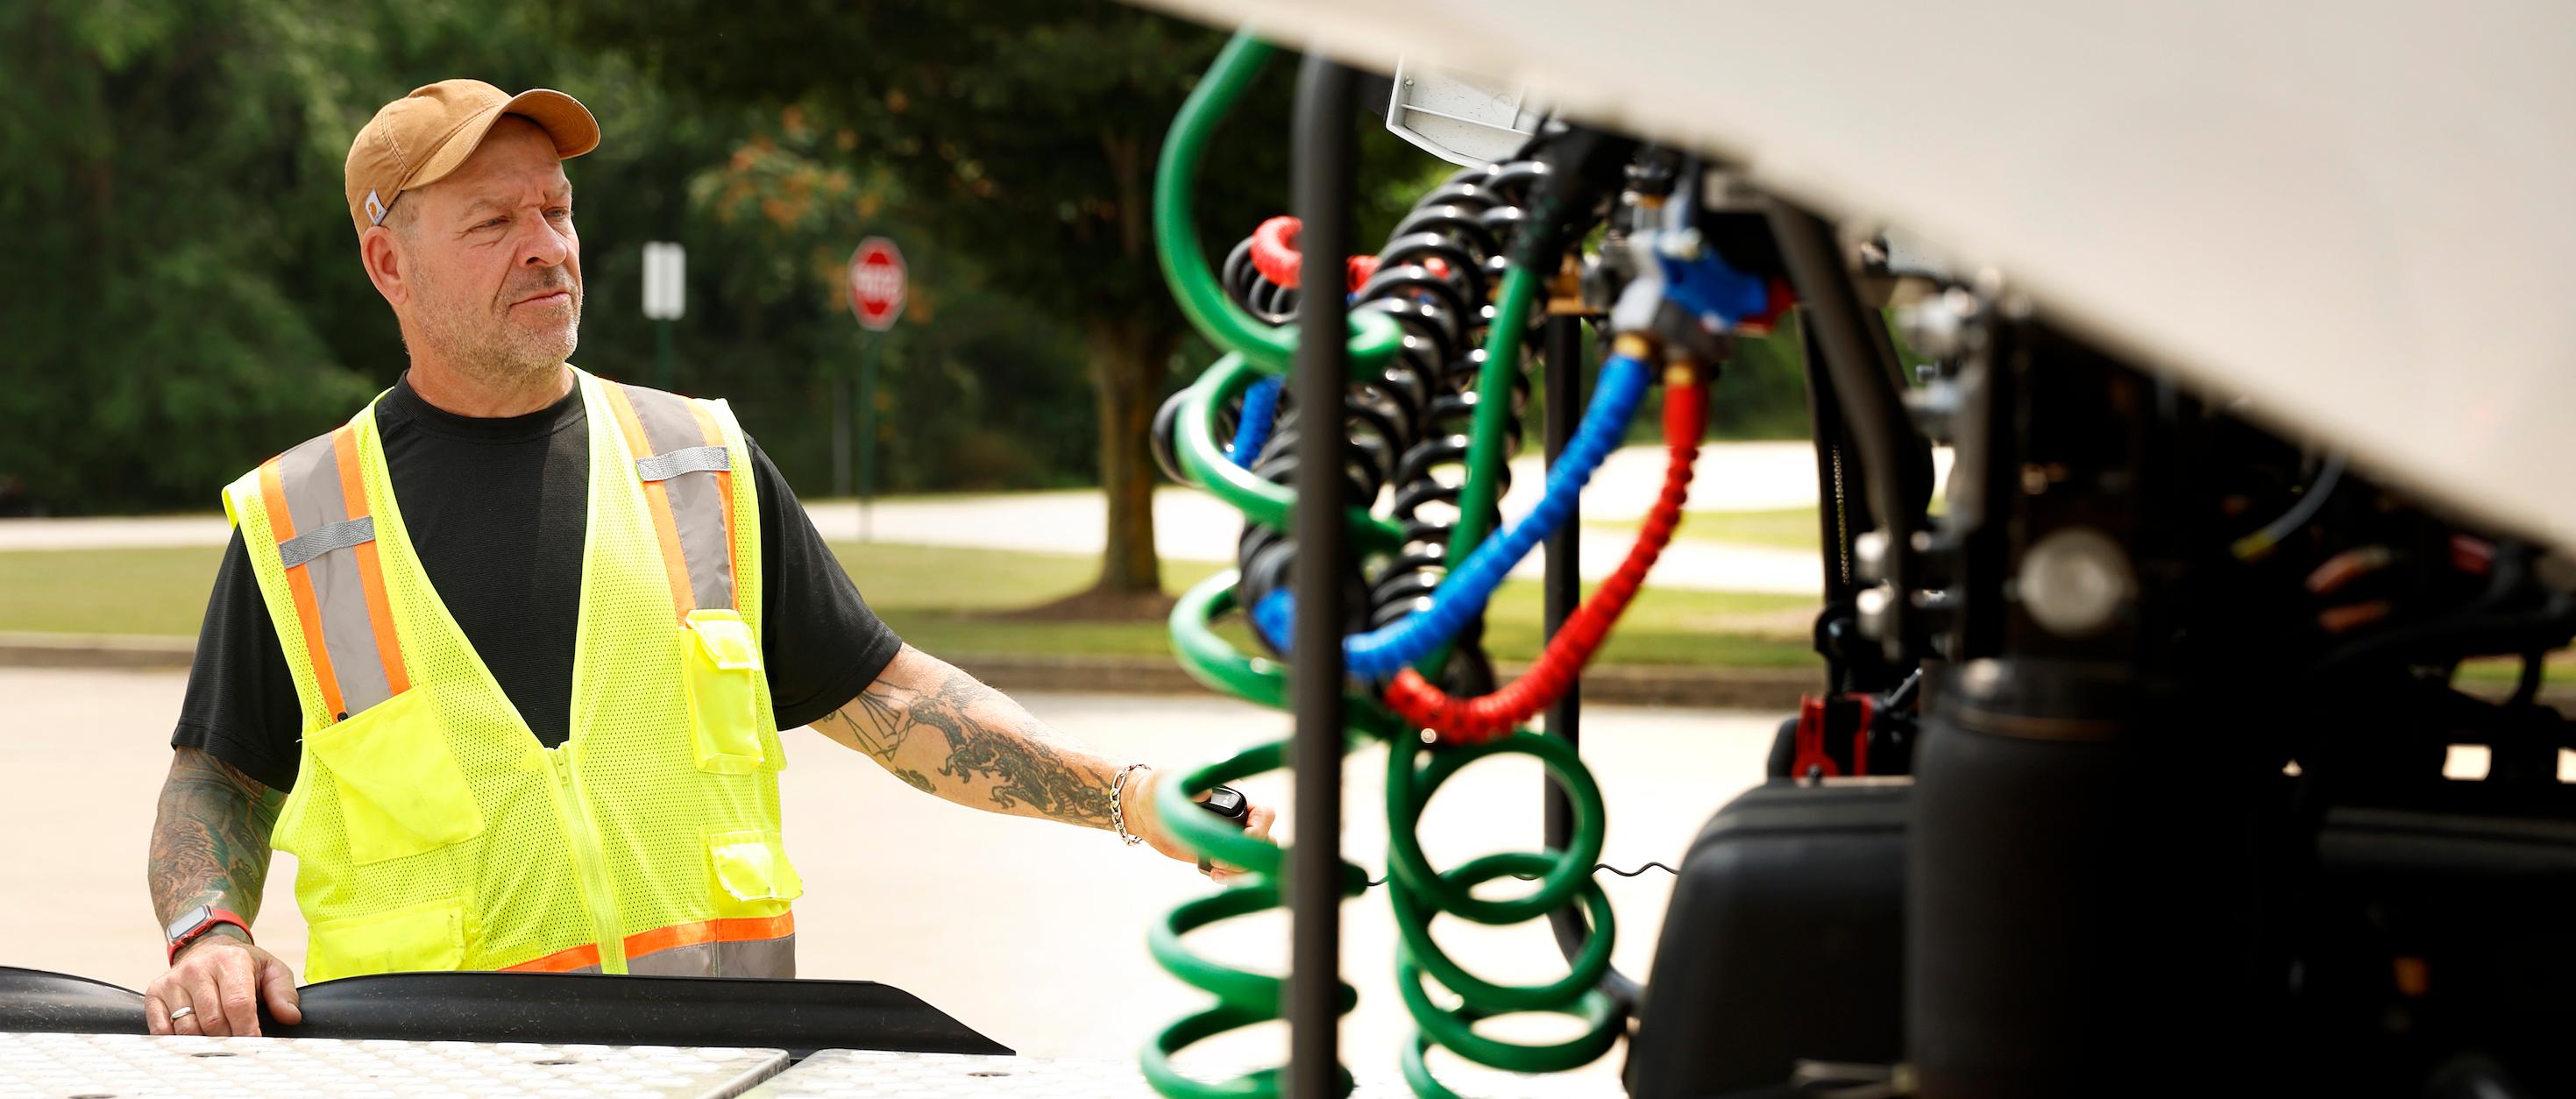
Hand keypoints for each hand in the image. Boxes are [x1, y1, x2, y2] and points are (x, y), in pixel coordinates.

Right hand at [146, 932, 301, 1036]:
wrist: (207, 947)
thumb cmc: (242, 965)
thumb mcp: (271, 970)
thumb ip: (283, 993)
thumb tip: (290, 1016)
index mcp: (230, 961)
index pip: (238, 1004)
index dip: (246, 1030)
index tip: (252, 1045)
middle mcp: (198, 969)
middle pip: (212, 1020)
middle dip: (227, 1038)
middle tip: (237, 1045)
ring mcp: (173, 981)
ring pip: (187, 1028)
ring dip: (204, 1041)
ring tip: (217, 1039)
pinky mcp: (155, 992)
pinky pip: (162, 1029)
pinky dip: (177, 1040)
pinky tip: (193, 1036)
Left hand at [1125, 767, 1276, 885]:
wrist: (1144, 811)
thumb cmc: (1159, 788)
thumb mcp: (1171, 782)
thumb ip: (1190, 786)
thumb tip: (1206, 793)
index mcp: (1235, 796)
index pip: (1264, 814)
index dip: (1259, 830)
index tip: (1240, 841)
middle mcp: (1238, 816)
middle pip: (1264, 842)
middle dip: (1248, 857)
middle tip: (1219, 863)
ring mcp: (1230, 837)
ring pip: (1253, 860)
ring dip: (1241, 872)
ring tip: (1216, 874)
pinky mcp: (1218, 854)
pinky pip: (1236, 870)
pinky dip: (1231, 878)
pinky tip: (1213, 875)